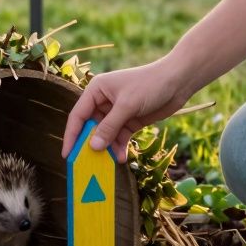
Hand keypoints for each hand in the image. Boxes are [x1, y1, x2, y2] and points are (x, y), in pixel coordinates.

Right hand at [61, 59, 190, 162]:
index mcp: (96, 90)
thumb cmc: (150, 85)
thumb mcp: (127, 106)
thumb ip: (109, 127)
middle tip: (87, 164)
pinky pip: (119, 137)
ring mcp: (117, 112)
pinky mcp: (129, 121)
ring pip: (105, 135)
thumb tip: (93, 147)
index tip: (67, 154)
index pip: (78, 115)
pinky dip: (119, 147)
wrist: (178, 81)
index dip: (71, 135)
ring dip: (107, 148)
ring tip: (109, 163)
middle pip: (90, 127)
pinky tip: (122, 158)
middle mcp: (103, 101)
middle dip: (90, 144)